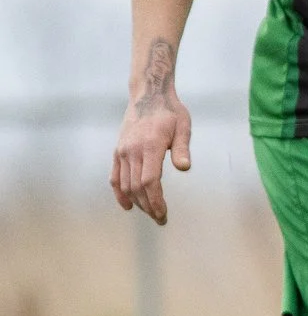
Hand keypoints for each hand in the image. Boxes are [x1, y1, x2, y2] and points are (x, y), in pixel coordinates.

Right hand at [111, 86, 190, 225]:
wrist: (148, 96)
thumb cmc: (170, 112)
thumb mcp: (183, 126)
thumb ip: (182, 148)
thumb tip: (184, 168)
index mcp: (150, 146)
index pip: (150, 181)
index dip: (155, 200)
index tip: (163, 214)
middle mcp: (132, 150)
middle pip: (137, 187)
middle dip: (148, 206)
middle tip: (160, 219)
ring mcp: (122, 151)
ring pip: (126, 184)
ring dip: (137, 202)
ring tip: (150, 213)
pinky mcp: (118, 151)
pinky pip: (115, 176)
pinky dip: (119, 192)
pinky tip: (128, 205)